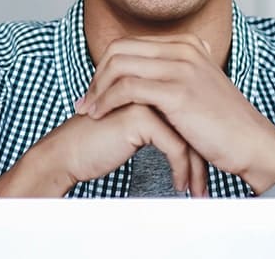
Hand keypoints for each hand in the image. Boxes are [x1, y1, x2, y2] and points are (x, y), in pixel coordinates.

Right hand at [0, 104, 207, 197]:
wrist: (67, 154)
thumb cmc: (97, 144)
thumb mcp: (136, 129)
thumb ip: (160, 122)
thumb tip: (193, 142)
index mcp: (151, 84)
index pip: (190, 112)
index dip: (200, 142)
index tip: (207, 169)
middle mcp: (150, 85)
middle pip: (192, 122)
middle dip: (203, 157)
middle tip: (206, 185)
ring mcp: (145, 99)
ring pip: (188, 135)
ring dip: (195, 169)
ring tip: (198, 190)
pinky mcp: (140, 117)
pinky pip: (175, 147)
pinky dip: (181, 170)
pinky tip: (179, 185)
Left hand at [79, 34, 274, 191]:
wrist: (251, 143)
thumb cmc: (222, 124)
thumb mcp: (196, 87)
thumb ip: (171, 76)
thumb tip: (139, 78)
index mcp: (186, 44)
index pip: (129, 44)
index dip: (105, 67)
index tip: (95, 90)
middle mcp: (183, 48)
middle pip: (118, 50)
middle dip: (96, 76)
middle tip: (86, 101)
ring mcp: (181, 67)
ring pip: (119, 66)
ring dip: (96, 90)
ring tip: (88, 111)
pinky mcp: (178, 91)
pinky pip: (127, 88)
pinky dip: (107, 101)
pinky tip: (100, 116)